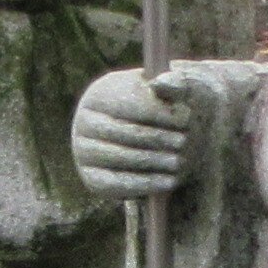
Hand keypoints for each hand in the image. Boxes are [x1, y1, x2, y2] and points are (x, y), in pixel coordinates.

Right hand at [70, 63, 206, 199]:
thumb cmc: (163, 109)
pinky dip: (145, 184)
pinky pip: (117, 184)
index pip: (127, 102)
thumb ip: (173, 83)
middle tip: (183, 142)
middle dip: (157, 138)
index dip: (157, 112)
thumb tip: (159, 84)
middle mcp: (83, 122)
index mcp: (98, 94)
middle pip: (123, 132)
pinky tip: (169, 182)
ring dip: (153, 161)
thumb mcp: (173, 92)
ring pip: (121, 157)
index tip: (184, 119)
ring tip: (178, 161)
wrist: (150, 138)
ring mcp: (83, 151)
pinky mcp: (92, 178)